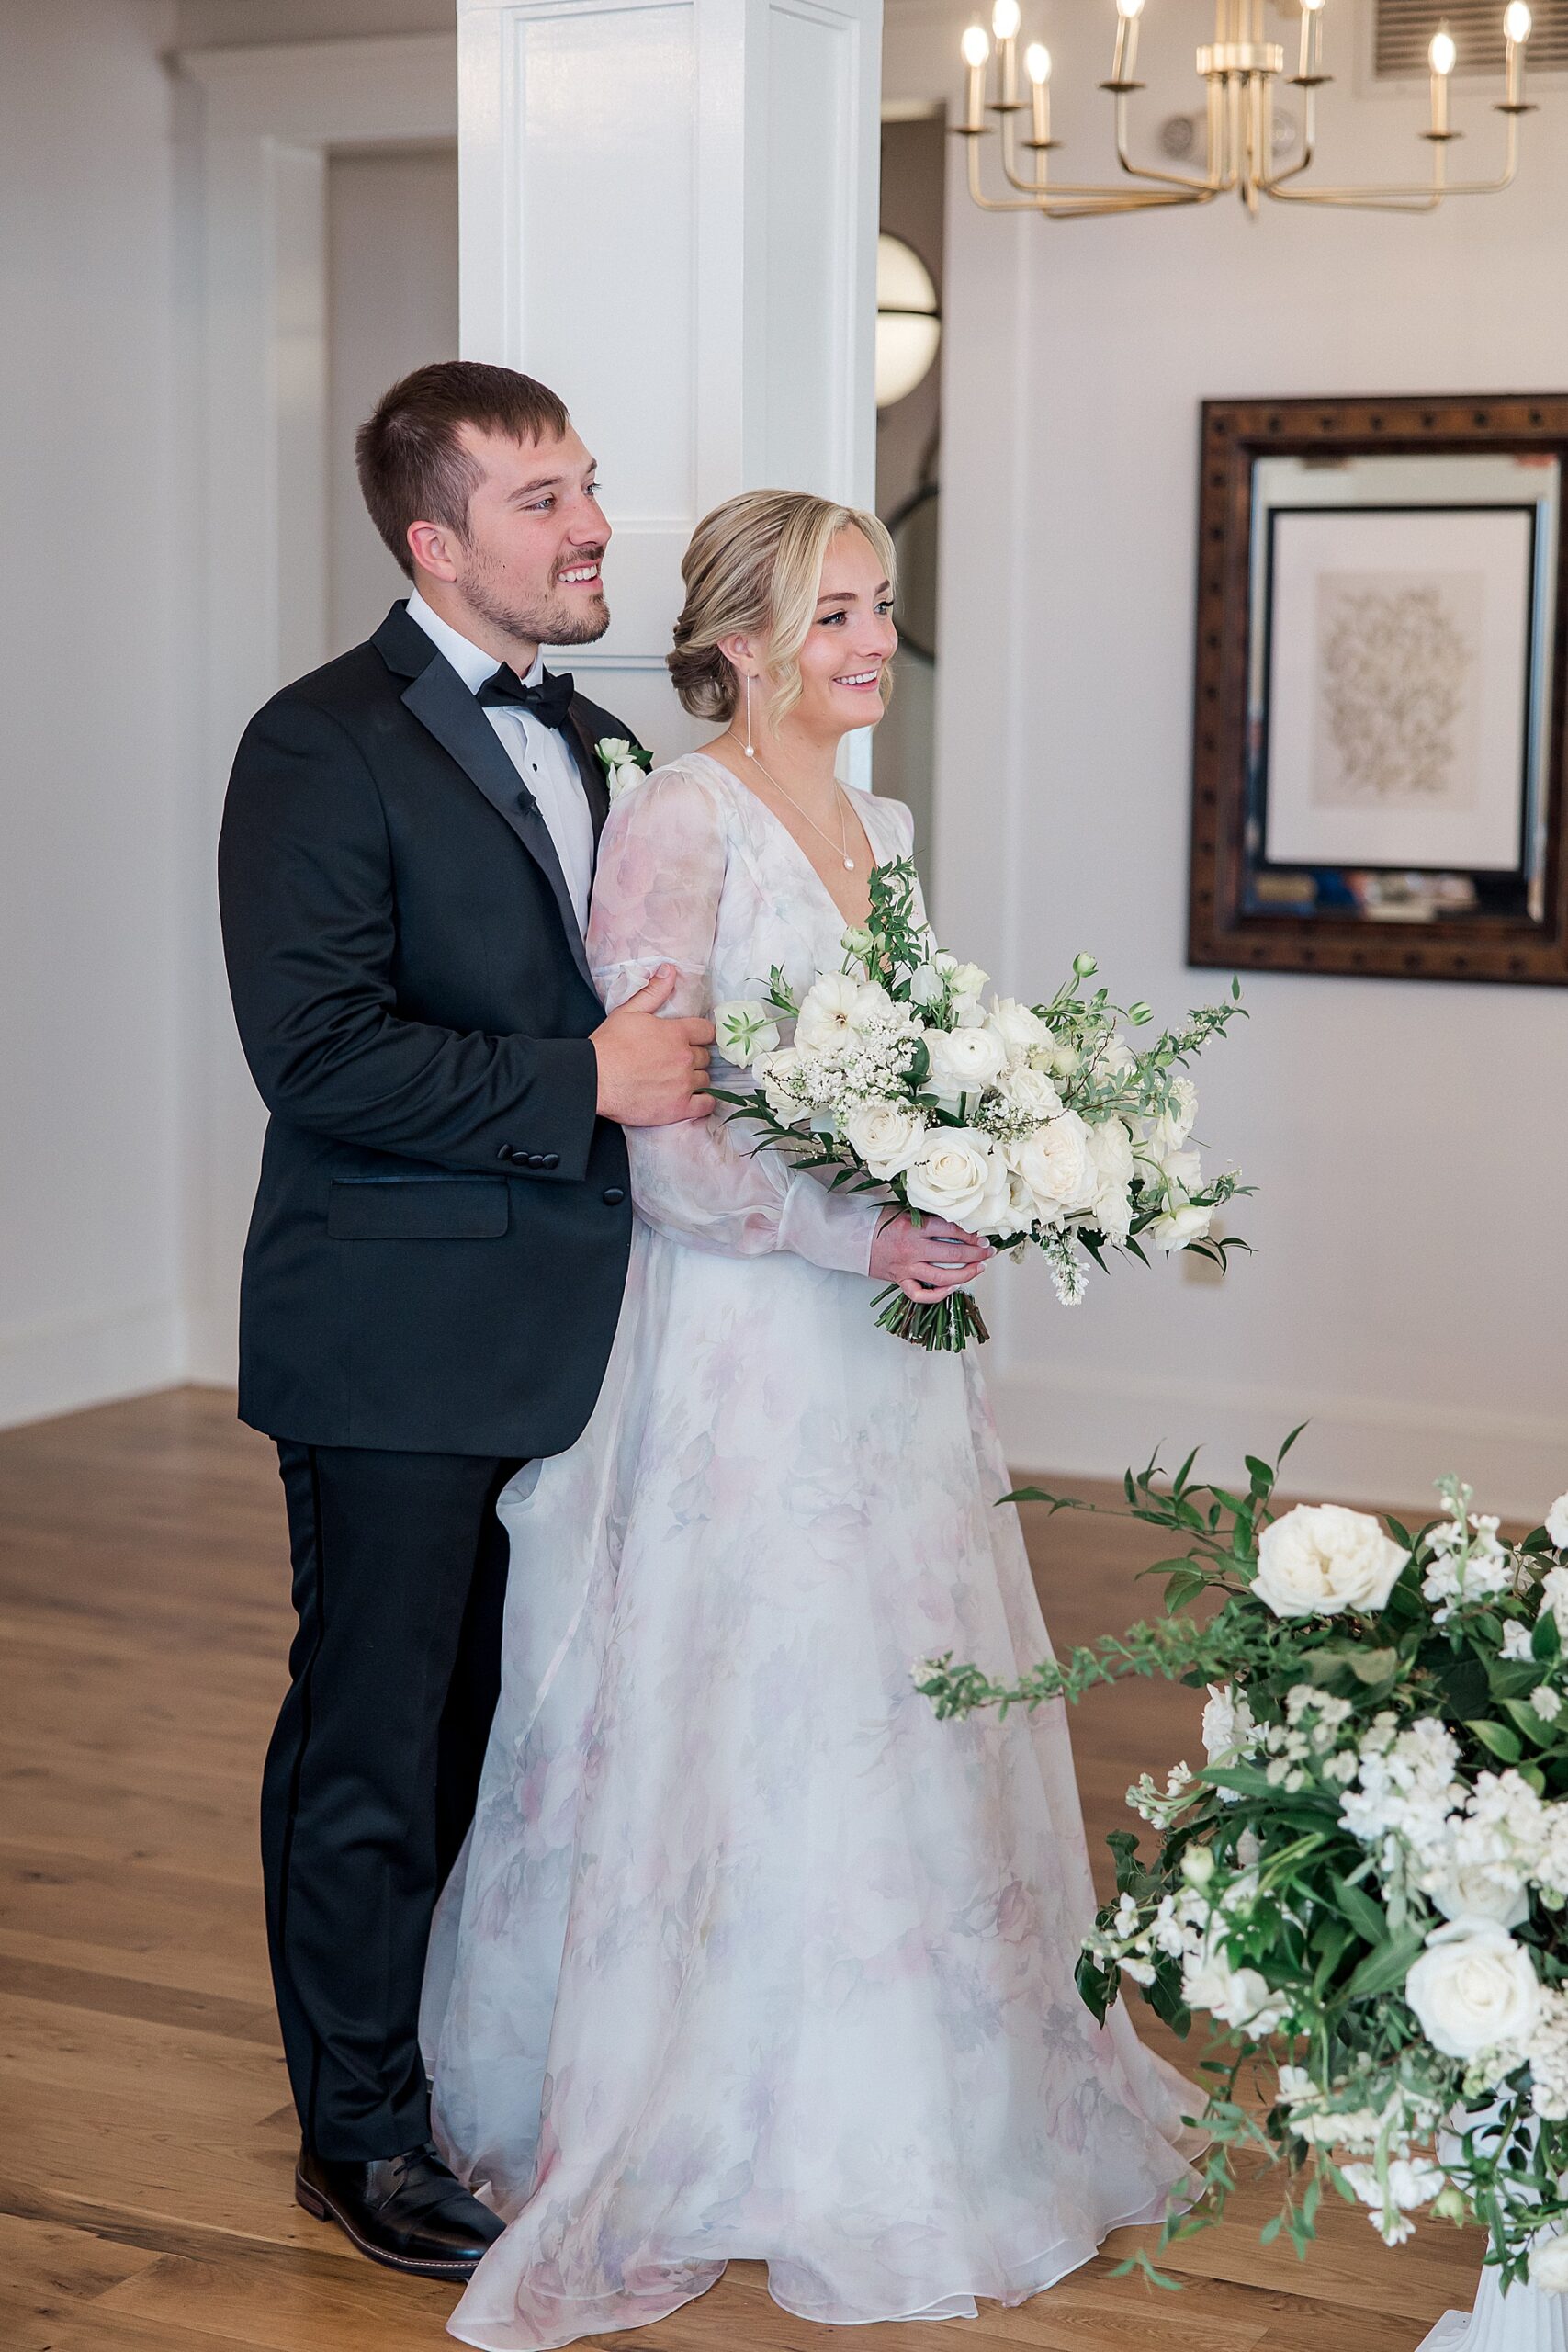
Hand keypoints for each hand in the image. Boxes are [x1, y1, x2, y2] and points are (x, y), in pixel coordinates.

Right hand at [592, 965, 714, 1126]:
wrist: (594, 1079)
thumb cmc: (609, 1045)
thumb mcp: (629, 1011)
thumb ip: (653, 992)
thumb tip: (670, 970)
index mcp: (676, 1033)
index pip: (707, 1031)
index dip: (702, 1034)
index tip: (695, 1039)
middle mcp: (685, 1058)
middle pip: (706, 1056)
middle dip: (696, 1057)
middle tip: (680, 1060)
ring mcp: (683, 1084)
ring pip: (706, 1079)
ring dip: (697, 1078)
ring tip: (681, 1079)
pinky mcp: (678, 1107)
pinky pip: (706, 1105)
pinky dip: (705, 1102)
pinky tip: (696, 1099)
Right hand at [870, 1212, 992, 1302]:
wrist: (850, 1237)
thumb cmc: (877, 1222)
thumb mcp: (902, 1211)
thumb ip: (926, 1217)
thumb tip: (956, 1220)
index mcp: (912, 1227)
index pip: (950, 1230)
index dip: (970, 1234)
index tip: (981, 1236)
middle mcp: (911, 1249)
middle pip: (951, 1253)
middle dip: (975, 1253)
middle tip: (988, 1251)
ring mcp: (905, 1268)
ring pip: (942, 1277)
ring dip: (965, 1273)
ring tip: (978, 1268)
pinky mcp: (899, 1280)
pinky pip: (920, 1294)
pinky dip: (938, 1294)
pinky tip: (951, 1287)